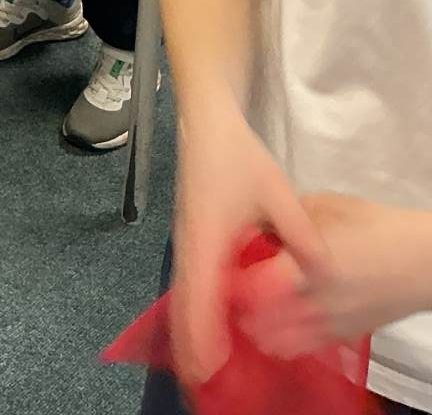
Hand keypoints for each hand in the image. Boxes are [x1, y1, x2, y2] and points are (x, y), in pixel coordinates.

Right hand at [170, 107, 325, 384]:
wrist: (208, 124)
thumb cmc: (239, 157)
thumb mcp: (277, 191)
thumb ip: (299, 232)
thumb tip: (321, 271)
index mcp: (207, 237)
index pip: (199, 295)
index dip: (201, 334)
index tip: (209, 366)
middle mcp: (190, 245)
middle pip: (183, 304)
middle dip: (191, 345)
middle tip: (203, 380)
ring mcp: (187, 243)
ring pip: (184, 296)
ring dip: (192, 330)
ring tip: (204, 366)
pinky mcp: (191, 239)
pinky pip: (189, 285)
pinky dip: (194, 311)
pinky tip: (210, 327)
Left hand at [241, 194, 431, 356]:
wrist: (422, 262)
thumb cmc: (375, 226)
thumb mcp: (326, 206)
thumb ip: (288, 218)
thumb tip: (257, 224)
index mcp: (308, 266)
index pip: (255, 287)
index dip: (232, 281)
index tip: (221, 268)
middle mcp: (315, 303)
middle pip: (259, 322)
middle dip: (239, 308)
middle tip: (229, 290)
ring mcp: (330, 325)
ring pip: (277, 342)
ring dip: (257, 328)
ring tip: (247, 308)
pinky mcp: (343, 338)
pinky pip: (301, 349)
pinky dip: (281, 341)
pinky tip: (274, 323)